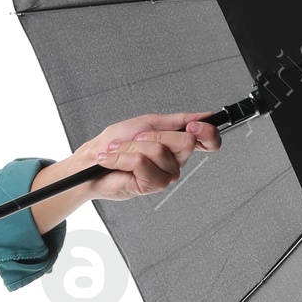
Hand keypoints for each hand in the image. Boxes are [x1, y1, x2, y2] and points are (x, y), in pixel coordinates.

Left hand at [29, 111, 220, 224]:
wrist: (92, 161)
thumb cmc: (115, 143)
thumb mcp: (146, 123)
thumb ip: (177, 120)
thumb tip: (206, 115)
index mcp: (177, 144)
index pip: (209, 141)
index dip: (207, 132)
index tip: (194, 125)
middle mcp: (176, 160)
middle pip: (187, 142)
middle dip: (156, 135)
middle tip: (137, 138)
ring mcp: (166, 175)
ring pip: (160, 151)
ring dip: (133, 146)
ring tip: (120, 150)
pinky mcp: (152, 186)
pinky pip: (143, 163)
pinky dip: (123, 157)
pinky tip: (114, 161)